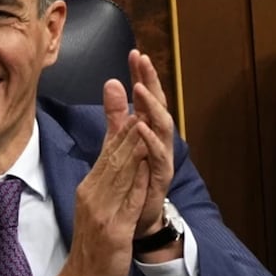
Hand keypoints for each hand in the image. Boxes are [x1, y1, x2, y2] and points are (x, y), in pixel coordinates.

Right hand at [37, 82, 149, 275]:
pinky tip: (148, 163)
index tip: (130, 92)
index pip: (108, 149)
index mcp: (91, 187)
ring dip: (134, 142)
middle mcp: (94, 193)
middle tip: (137, 90)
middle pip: (114, 152)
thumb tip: (118, 157)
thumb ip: (108, 182)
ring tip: (144, 115)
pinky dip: (138, 179)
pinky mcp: (115, 229)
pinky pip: (129, 200)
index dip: (120, 120)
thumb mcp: (99, 208)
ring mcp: (104, 210)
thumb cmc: (94, 247)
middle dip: (127, 120)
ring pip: (121, 171)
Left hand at [128, 50, 174, 237]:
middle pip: (158, 106)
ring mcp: (162, 159)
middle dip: (151, 83)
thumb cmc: (131, 182)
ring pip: (162, 129)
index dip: (142, 76)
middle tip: (143, 60)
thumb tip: (112, 82)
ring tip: (140, 89)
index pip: (146, 98)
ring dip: (152, 108)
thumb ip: (116, 116)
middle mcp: (159, 142)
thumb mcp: (119, 143)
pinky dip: (151, 142)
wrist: (134, 222)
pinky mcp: (160, 178)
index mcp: (148, 132)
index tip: (135, 53)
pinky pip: (158, 157)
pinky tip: (141, 127)